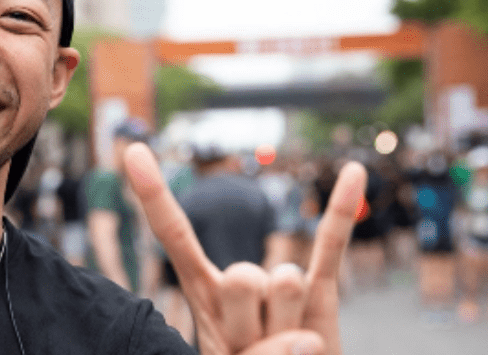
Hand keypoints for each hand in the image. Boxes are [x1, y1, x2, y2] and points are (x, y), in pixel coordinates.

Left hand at [124, 143, 365, 354]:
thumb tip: (305, 339)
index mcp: (202, 295)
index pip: (174, 235)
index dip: (154, 196)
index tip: (134, 151)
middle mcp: (238, 281)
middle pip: (241, 276)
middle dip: (248, 321)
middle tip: (249, 346)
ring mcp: (280, 285)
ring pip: (285, 283)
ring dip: (285, 330)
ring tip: (279, 350)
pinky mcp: (320, 294)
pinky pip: (330, 248)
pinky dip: (340, 212)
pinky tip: (354, 172)